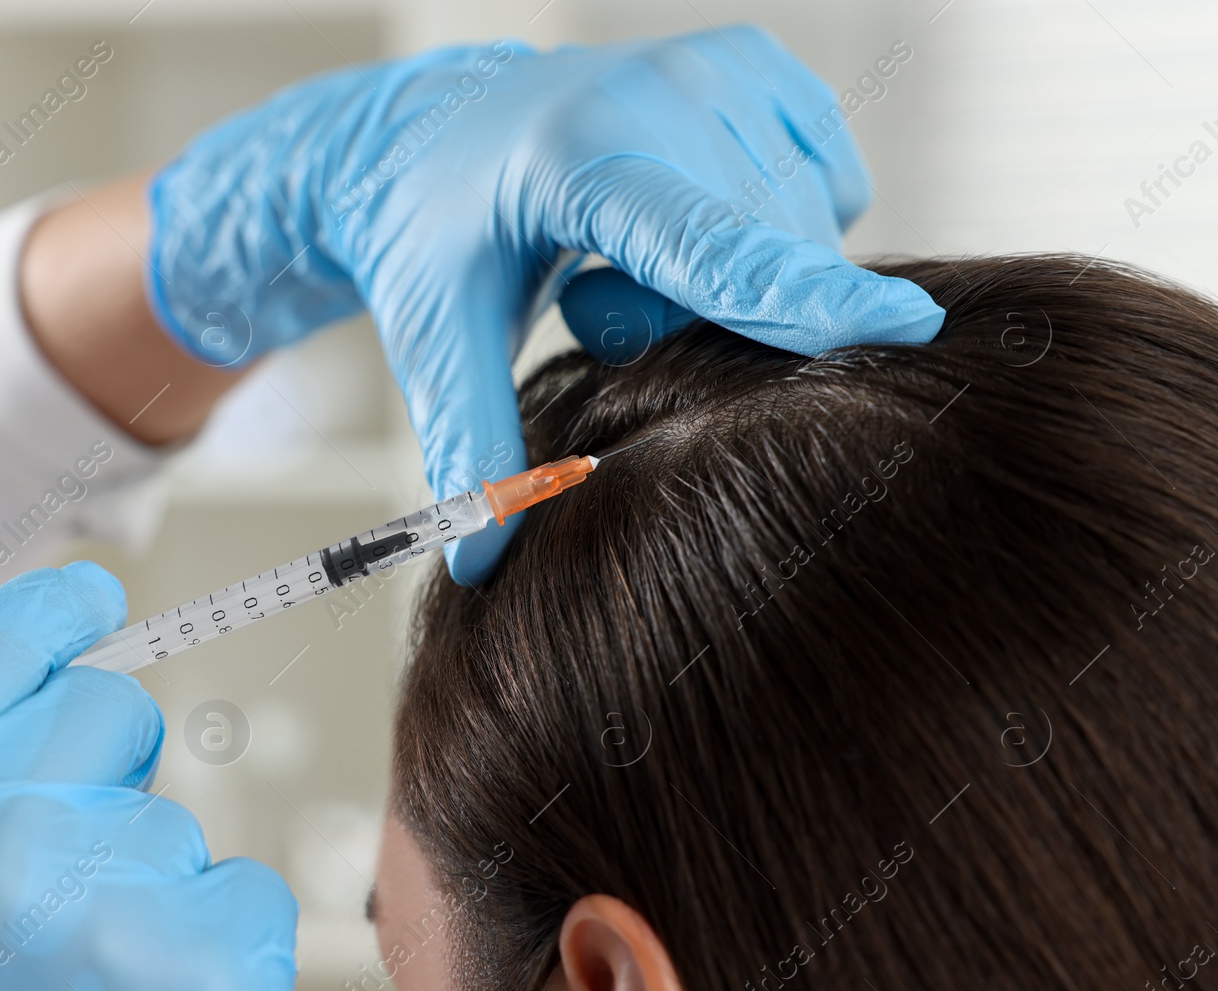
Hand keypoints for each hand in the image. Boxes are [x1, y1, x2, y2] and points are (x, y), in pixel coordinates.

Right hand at [0, 563, 295, 990]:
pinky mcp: (201, 966)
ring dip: (147, 896)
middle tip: (55, 892)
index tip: (94, 605)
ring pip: (176, 825)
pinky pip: (246, 901)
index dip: (54, 611)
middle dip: (98, 784)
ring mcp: (101, 898)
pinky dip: (217, 961)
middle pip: (110, 713)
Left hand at [148, 27, 944, 583]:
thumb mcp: (439, 343)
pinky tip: (682, 220)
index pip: (712, 245)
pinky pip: (821, 184)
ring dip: (729, 278)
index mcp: (579, 153)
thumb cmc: (440, 233)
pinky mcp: (760, 65)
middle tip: (592, 300)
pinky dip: (767, 227)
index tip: (906, 329)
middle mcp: (661, 90)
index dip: (804, 296)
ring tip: (621, 258)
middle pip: (763, 259)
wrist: (442, 132)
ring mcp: (720, 66)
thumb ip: (474, 450)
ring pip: (803, 227)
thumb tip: (480, 569)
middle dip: (699, 320)